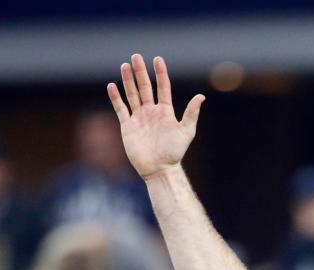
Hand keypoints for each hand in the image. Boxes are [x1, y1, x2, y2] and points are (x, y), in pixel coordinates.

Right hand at [107, 54, 204, 179]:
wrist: (159, 169)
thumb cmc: (175, 152)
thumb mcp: (186, 131)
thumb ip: (191, 113)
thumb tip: (201, 96)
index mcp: (165, 111)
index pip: (162, 88)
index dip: (160, 74)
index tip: (157, 60)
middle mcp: (151, 112)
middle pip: (144, 88)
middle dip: (140, 72)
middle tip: (136, 56)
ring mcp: (139, 118)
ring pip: (132, 95)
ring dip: (128, 81)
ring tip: (125, 66)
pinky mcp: (127, 126)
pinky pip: (121, 109)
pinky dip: (116, 98)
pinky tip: (112, 86)